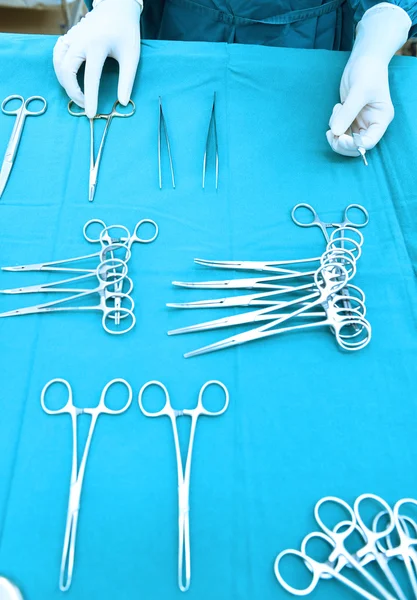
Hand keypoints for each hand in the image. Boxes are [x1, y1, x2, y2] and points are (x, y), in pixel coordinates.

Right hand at [53, 0, 141, 117]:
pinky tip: (69, 79)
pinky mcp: (67, 37)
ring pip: (58, 64)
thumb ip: (127, 81)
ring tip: (78, 97)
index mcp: (97, 45)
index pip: (90, 77)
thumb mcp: (131, 56)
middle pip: (67, 71)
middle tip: (84, 107)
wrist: (116, 8)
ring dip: (64, 83)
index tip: (91, 114)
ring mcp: (71, 37)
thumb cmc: (126, 32)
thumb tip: (123, 103)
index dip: (90, 98)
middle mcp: (80, 40)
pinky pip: (57, 56)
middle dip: (73, 93)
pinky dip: (60, 70)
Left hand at [326, 55, 393, 156]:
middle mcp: (371, 124)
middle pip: (355, 146)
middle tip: (330, 133)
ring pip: (345, 140)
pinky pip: (339, 129)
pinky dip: (334, 122)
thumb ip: (348, 113)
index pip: (369, 142)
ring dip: (335, 131)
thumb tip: (335, 132)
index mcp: (381, 120)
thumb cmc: (368, 72)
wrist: (363, 60)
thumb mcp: (358, 92)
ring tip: (337, 109)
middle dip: (341, 143)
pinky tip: (338, 107)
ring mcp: (360, 122)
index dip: (354, 145)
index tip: (340, 138)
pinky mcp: (350, 118)